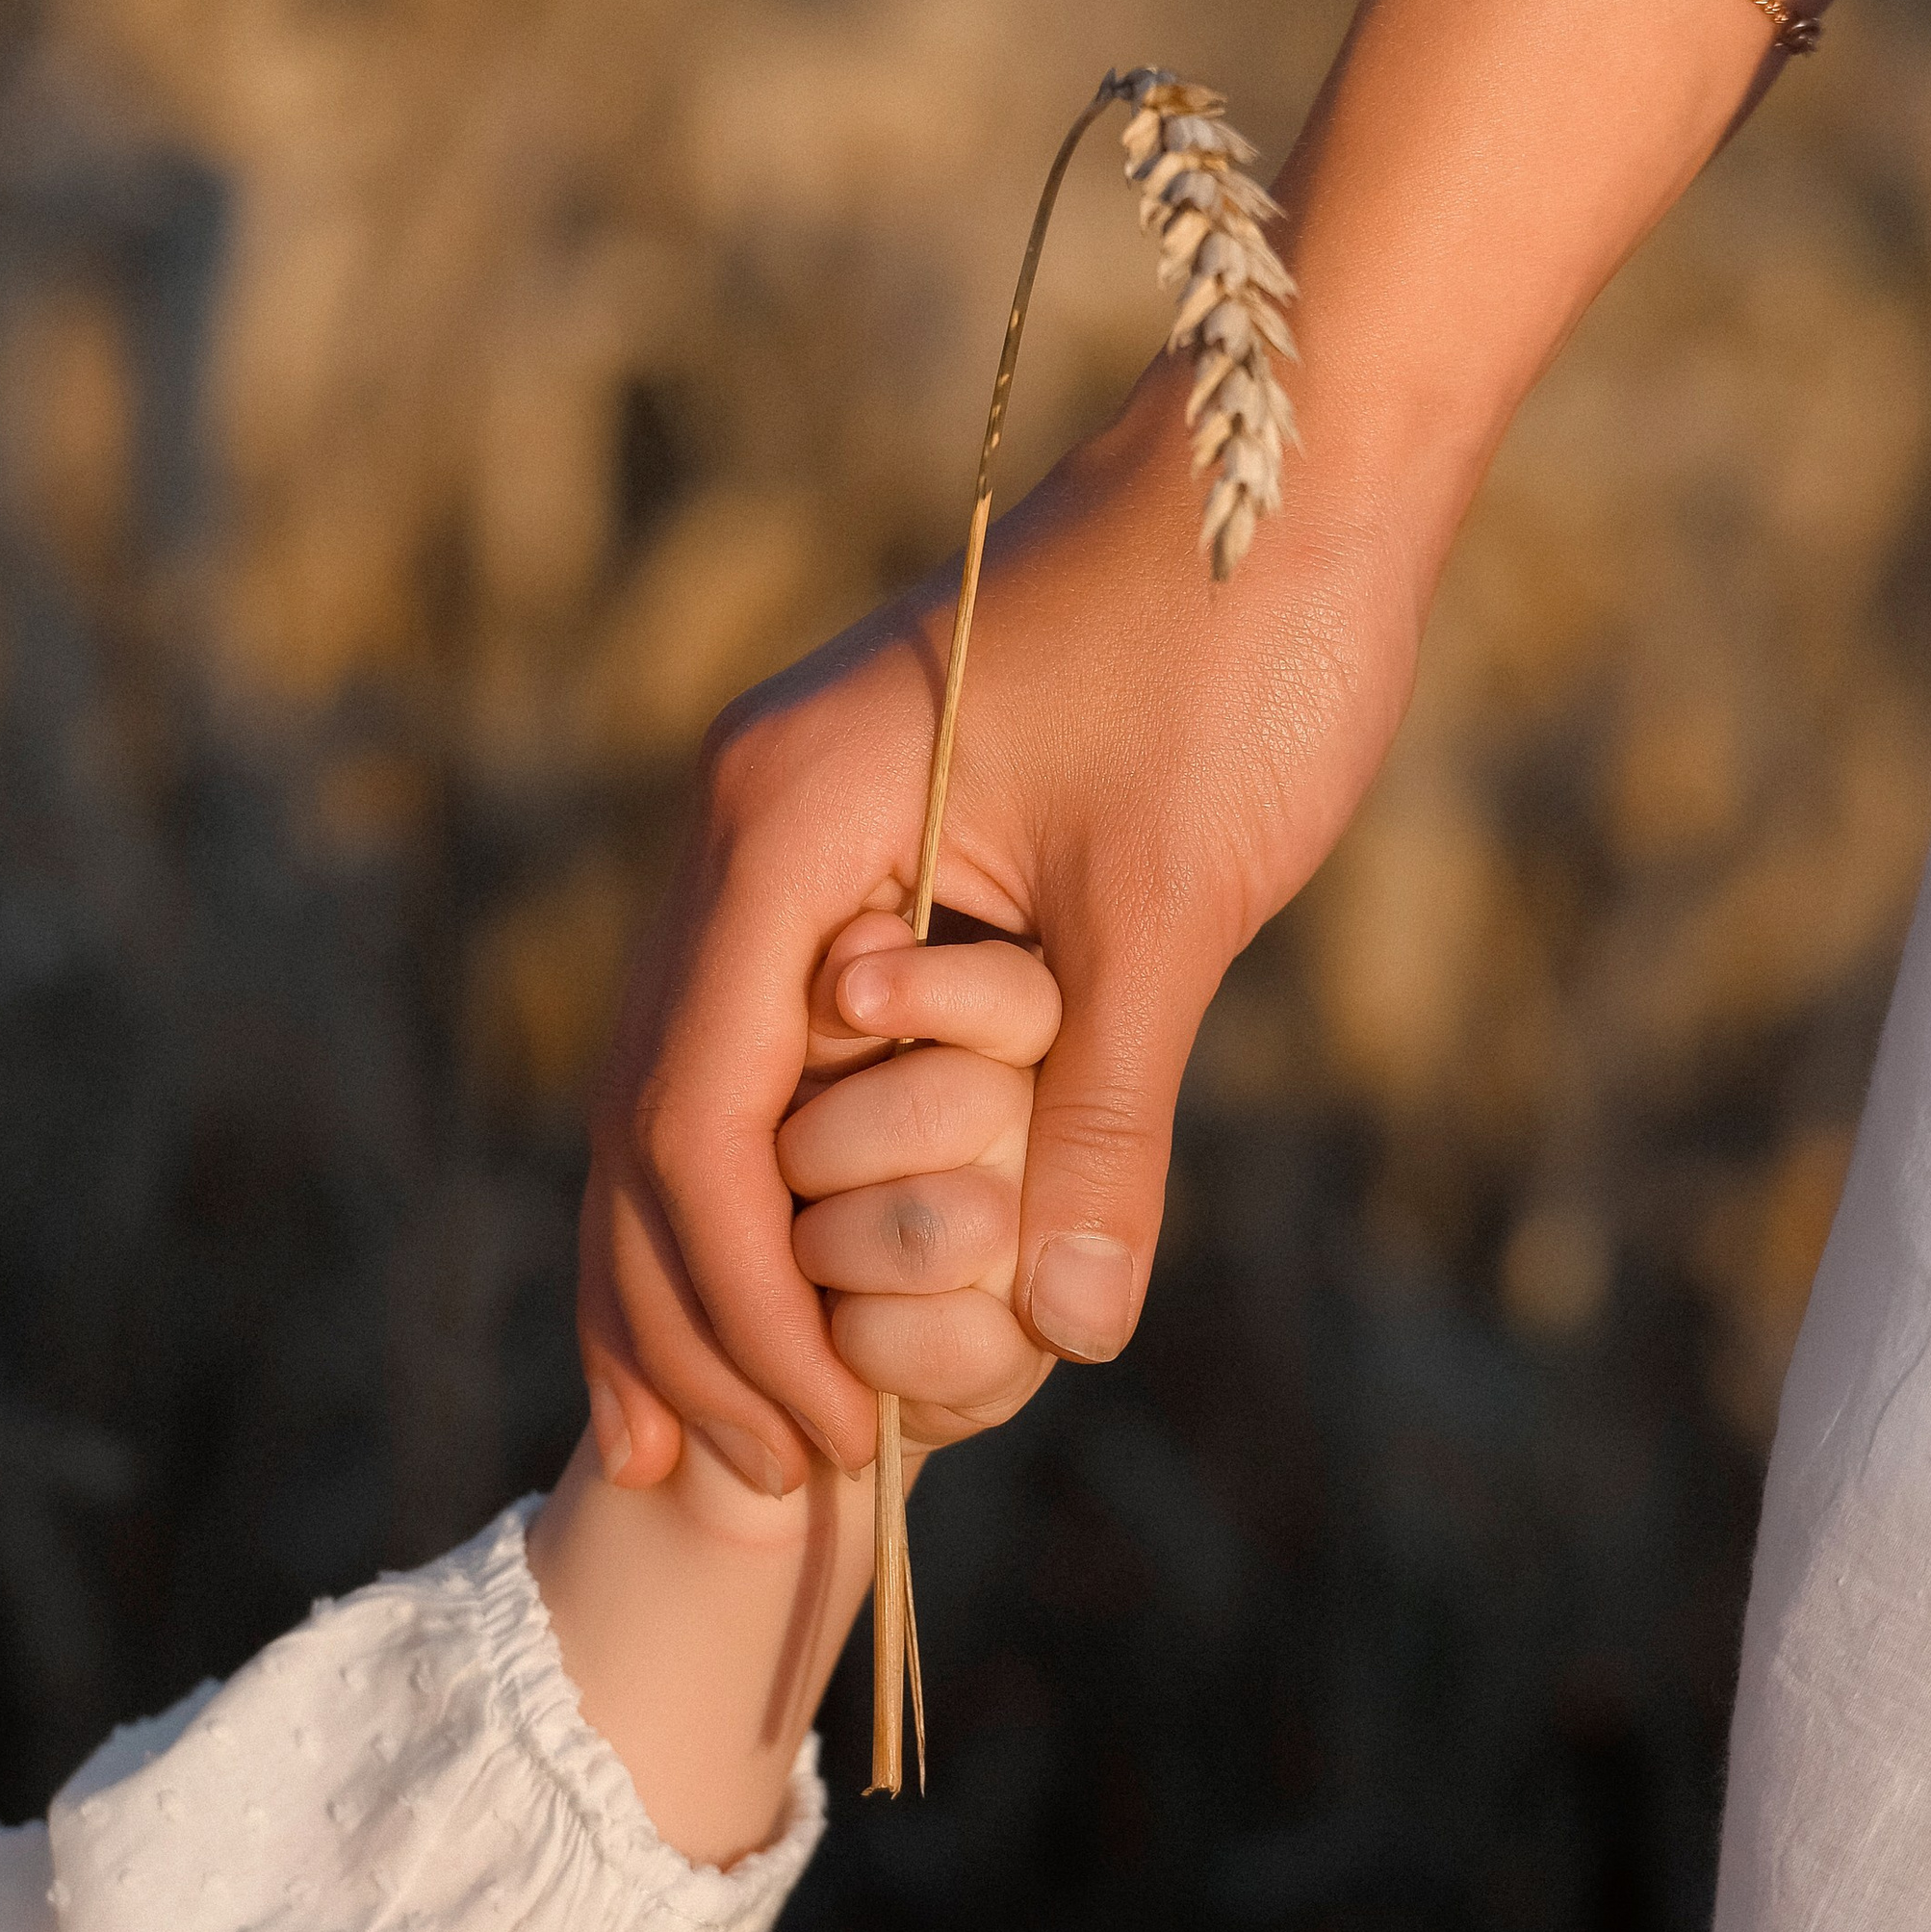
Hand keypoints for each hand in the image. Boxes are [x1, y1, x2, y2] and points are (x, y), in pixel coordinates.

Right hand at [579, 353, 1424, 1490]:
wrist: (1282, 449)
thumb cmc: (1239, 643)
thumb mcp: (1176, 900)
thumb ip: (1105, 1112)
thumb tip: (1072, 1329)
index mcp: (785, 821)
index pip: (700, 1113)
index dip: (742, 1303)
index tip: (815, 1440)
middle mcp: (741, 823)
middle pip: (647, 1112)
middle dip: (671, 1309)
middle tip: (694, 1482)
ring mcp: (779, 825)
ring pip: (678, 1081)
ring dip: (684, 1259)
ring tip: (676, 1428)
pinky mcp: (847, 839)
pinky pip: (755, 1038)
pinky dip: (753, 1173)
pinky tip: (769, 1277)